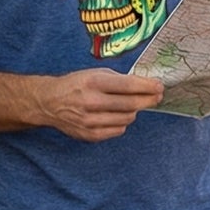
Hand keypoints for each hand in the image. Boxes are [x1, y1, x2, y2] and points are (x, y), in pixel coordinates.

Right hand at [39, 67, 164, 141]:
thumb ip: (119, 80)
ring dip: (133, 111)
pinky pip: (118, 130)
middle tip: (156, 97)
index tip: (159, 86)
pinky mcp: (90, 135)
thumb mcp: (94, 74)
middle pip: (131, 104)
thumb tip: (146, 85)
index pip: (129, 85)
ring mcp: (90, 121)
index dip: (148, 86)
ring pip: (127, 119)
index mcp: (93, 82)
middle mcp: (91, 102)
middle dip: (148, 100)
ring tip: (128, 105)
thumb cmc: (75, 85)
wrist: (50, 103)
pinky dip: (121, 123)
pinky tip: (115, 115)